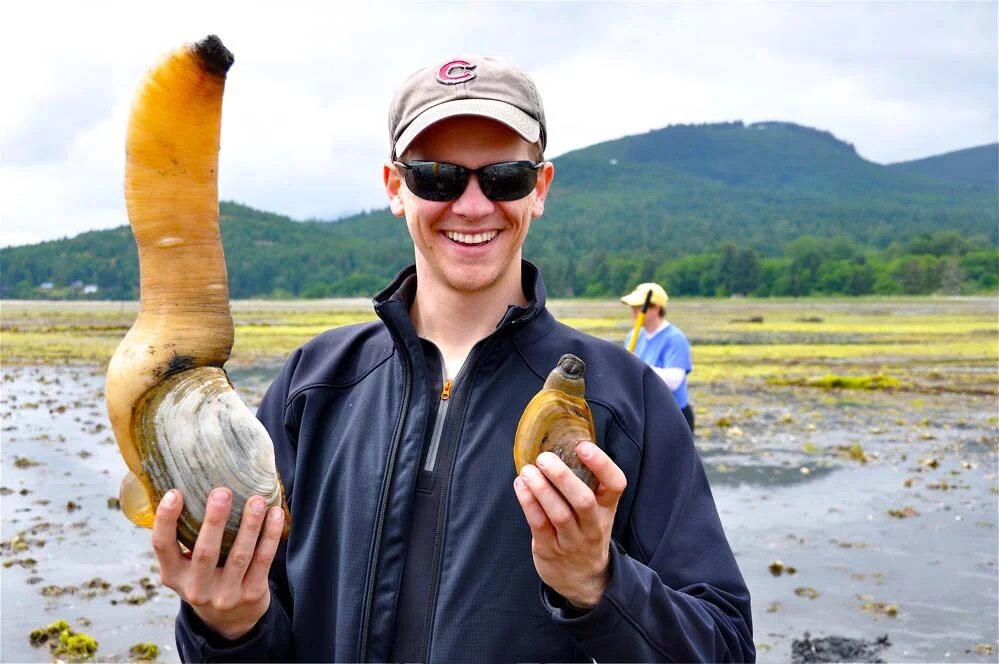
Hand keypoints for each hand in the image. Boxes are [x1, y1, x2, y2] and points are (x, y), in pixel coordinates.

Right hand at [152, 487, 284, 639]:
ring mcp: (225, 594)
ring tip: (257, 500)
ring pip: (239, 556)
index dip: (166, 520)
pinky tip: (275, 514)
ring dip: (250, 525)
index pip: (162, 546)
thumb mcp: (187, 566)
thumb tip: (194, 484)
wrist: (229, 620)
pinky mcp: (252, 594)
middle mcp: (196, 588)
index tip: (174, 494)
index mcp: (174, 575)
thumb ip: (187, 537)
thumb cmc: (206, 577)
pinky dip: (270, 536)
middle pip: (205, 552)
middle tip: (222, 492)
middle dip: (214, 521)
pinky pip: (263, 561)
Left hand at [513, 442, 626, 608]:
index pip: (615, 484)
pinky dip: (528, 503)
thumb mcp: (597, 511)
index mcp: (607, 509)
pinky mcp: (550, 550)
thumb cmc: (586, 533)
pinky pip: (539, 524)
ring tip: (527, 470)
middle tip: (544, 458)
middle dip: (563, 477)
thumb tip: (561, 443)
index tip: (583, 446)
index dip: (601, 464)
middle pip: (583, 500)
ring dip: (541, 490)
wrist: (584, 581)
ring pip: (559, 514)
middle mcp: (593, 525)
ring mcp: (572, 541)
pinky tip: (521, 486)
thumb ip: (585, 483)